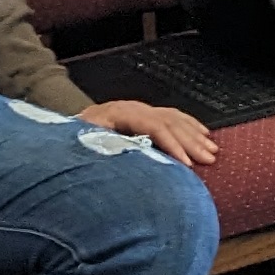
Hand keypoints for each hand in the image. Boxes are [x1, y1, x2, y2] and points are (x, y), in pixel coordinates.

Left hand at [74, 96, 217, 166]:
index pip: (154, 126)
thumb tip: (131, 166)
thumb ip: (106, 151)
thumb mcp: (83, 146)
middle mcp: (132, 108)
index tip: (186, 164)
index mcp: (119, 113)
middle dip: (191, 142)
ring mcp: (139, 110)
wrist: (62, 130)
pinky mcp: (143, 115)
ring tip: (211, 151)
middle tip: (208, 159)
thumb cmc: (71, 142)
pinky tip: (203, 134)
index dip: (172, 145)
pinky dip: (190, 126)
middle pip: (169, 121)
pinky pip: (172, 116)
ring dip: (194, 135)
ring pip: (174, 118)